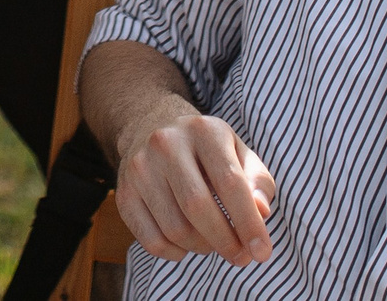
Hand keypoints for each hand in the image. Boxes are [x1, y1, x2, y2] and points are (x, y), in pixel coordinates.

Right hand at [113, 101, 278, 267]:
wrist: (153, 129)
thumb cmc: (208, 151)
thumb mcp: (240, 154)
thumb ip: (258, 183)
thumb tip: (261, 213)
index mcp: (204, 130)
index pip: (230, 183)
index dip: (249, 223)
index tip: (262, 252)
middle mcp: (166, 143)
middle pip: (197, 207)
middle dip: (225, 241)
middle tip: (240, 257)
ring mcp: (140, 167)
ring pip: (175, 228)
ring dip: (202, 247)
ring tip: (213, 242)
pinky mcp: (124, 192)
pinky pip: (152, 240)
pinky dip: (176, 254)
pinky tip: (187, 244)